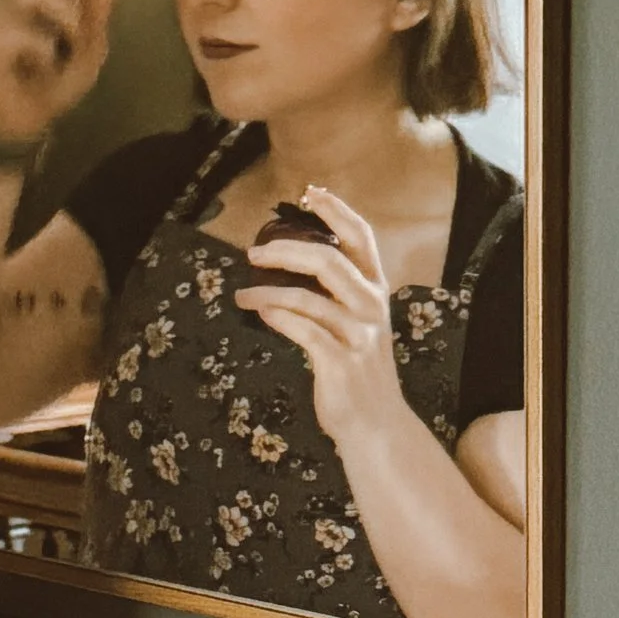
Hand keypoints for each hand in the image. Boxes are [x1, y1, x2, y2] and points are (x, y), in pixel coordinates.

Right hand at [0, 0, 138, 146]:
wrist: (23, 122)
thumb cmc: (53, 84)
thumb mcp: (88, 56)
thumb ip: (97, 24)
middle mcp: (25, 1)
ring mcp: (3, 18)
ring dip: (62, 12)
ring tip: (74, 37)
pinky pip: (22, 36)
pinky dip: (42, 52)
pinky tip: (44, 67)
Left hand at [235, 186, 411, 453]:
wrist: (376, 424)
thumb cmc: (358, 369)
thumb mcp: (356, 323)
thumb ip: (335, 292)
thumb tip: (289, 260)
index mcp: (375, 290)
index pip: (361, 237)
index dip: (336, 210)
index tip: (309, 193)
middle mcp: (371, 307)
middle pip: (328, 260)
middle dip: (286, 250)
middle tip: (254, 252)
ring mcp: (358, 335)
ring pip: (307, 298)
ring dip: (267, 291)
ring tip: (242, 294)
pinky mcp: (341, 362)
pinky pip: (302, 330)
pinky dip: (276, 316)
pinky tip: (259, 312)